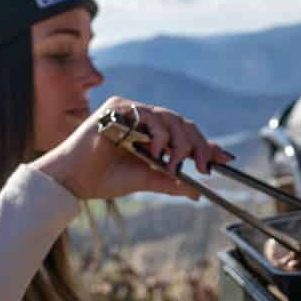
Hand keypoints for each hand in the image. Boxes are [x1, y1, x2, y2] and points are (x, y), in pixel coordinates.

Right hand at [30, 96, 234, 201]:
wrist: (75, 180)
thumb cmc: (105, 179)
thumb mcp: (147, 180)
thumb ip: (171, 182)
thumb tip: (198, 192)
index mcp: (151, 133)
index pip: (185, 133)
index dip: (205, 144)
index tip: (226, 158)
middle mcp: (143, 119)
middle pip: (182, 124)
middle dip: (197, 145)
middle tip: (205, 166)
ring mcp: (130, 111)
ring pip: (169, 118)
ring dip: (178, 142)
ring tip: (175, 164)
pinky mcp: (117, 107)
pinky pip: (146, 113)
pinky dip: (157, 132)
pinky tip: (157, 150)